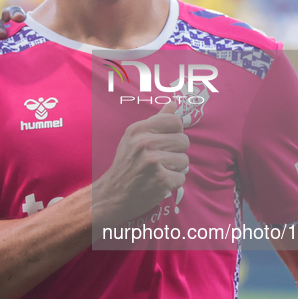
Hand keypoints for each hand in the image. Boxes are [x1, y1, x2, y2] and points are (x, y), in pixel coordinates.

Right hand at [93, 101, 189, 225]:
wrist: (112, 194)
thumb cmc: (126, 164)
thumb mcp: (134, 138)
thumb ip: (156, 121)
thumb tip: (173, 103)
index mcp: (139, 129)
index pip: (175, 121)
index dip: (175, 132)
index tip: (165, 141)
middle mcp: (145, 142)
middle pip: (184, 141)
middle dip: (176, 152)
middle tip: (160, 160)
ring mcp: (153, 162)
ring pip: (185, 160)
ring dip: (175, 168)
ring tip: (159, 171)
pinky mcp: (161, 180)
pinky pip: (182, 177)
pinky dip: (173, 183)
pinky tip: (159, 183)